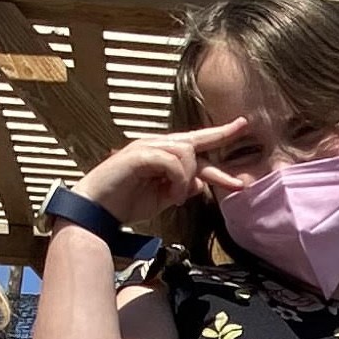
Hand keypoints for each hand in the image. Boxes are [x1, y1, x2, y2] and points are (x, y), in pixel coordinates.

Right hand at [71, 120, 257, 228]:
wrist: (96, 210)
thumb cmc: (124, 203)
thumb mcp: (162, 198)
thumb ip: (182, 188)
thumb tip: (200, 184)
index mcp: (162, 154)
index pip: (196, 143)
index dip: (219, 136)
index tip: (241, 127)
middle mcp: (156, 145)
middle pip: (196, 141)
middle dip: (220, 142)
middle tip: (242, 141)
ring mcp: (147, 147)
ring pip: (186, 153)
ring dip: (186, 180)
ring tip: (174, 198)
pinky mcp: (139, 154)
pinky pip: (172, 163)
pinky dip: (177, 181)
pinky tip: (170, 196)